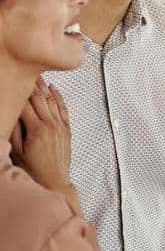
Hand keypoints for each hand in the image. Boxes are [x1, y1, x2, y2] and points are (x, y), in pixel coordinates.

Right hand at [9, 77, 81, 214]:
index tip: (14, 79)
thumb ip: (14, 130)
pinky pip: (63, 108)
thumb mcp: (16, 151)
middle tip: (26, 69)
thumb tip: (11, 113)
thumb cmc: (33, 169)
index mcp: (36, 129)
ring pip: (52, 100)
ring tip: (37, 74)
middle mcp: (50, 124)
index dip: (19, 89)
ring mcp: (61, 126)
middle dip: (32, 83)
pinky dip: (59, 97)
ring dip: (44, 86)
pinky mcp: (67, 129)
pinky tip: (53, 88)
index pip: (25, 103)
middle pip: (39, 98)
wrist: (54, 180)